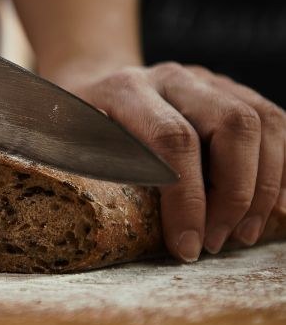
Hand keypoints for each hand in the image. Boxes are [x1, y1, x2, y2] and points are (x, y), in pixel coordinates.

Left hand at [65, 62, 285, 261]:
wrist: (94, 78)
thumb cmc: (78, 120)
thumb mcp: (62, 137)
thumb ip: (81, 164)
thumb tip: (102, 217)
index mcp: (128, 89)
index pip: (173, 139)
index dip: (187, 198)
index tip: (186, 246)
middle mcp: (174, 78)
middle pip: (233, 124)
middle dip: (236, 194)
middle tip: (217, 241)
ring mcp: (208, 80)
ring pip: (264, 121)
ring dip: (264, 186)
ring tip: (243, 234)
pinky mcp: (231, 90)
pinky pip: (277, 122)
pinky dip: (282, 168)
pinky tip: (272, 209)